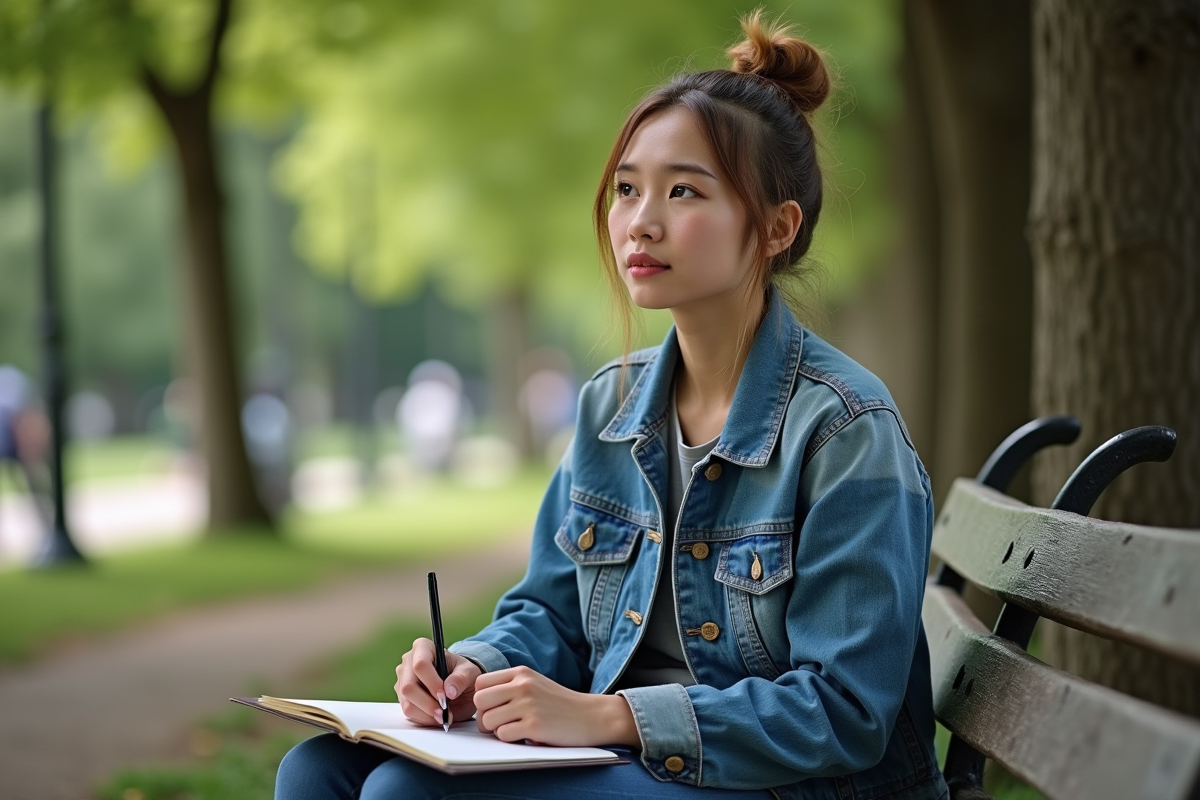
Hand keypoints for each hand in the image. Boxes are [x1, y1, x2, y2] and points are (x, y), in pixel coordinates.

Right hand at [395, 638, 480, 726]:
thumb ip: (461, 678)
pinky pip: (408, 712)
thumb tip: (449, 691)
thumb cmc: (463, 672)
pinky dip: (424, 719)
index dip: (432, 683)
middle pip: (409, 686)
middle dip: (428, 703)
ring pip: (407, 703)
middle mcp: (408, 662)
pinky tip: (437, 716)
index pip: (420, 664)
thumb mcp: (470, 671)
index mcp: (423, 647)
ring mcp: (402, 680)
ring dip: (426, 714)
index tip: (445, 695)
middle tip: (444, 712)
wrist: (458, 684)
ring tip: (443, 716)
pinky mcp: (402, 697)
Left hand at [473, 666, 639, 747]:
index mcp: (521, 673)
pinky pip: (503, 735)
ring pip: (488, 720)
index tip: (494, 709)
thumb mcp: (535, 683)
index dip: (482, 699)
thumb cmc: (560, 704)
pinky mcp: (534, 725)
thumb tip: (480, 704)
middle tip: (498, 724)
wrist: (591, 716)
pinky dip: (510, 739)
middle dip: (483, 717)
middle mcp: (523, 685)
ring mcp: (528, 705)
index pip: (480, 683)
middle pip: (479, 701)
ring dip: (496, 730)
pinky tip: (525, 736)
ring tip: (513, 730)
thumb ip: (510, 687)